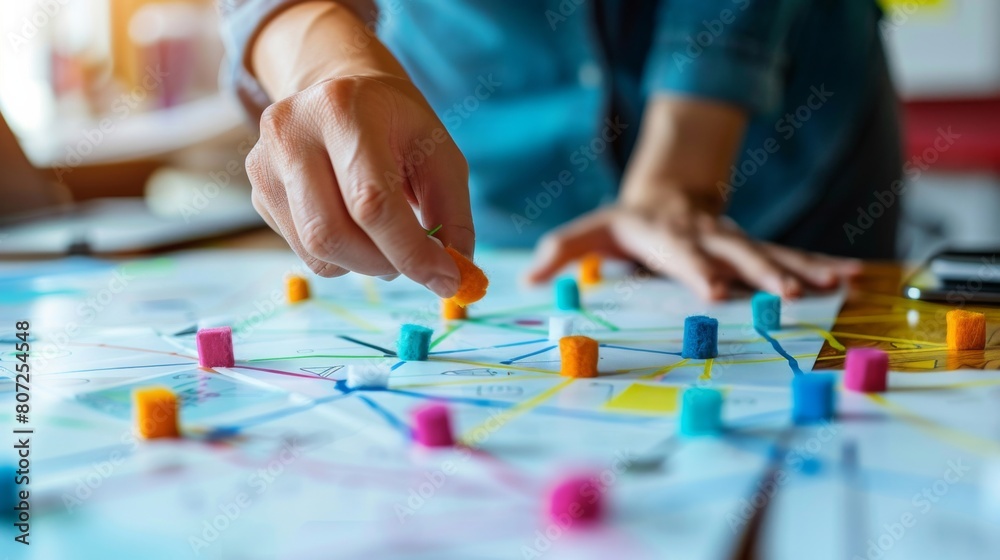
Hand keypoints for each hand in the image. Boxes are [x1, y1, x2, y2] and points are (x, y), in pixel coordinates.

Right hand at [246, 74, 474, 297]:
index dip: (410, 250)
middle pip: (332, 234)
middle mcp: (291, 133)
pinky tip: (355, 226)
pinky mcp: (259, 192)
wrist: (342, 93)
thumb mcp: (439, 154)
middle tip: (415, 263)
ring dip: (364, 264)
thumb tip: (452, 278)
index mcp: (343, 110)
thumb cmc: (398, 127)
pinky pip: (303, 251)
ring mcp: (264, 163)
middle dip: (384, 263)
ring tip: (386, 238)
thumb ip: (452, 214)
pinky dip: (342, 256)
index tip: (446, 277)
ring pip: (316, 251)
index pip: (371, 200)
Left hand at [525, 192, 860, 300]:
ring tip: (840, 284)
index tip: (718, 291)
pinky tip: (854, 277)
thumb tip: (528, 279)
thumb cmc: (628, 220)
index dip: (699, 272)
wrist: (670, 190)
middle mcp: (708, 236)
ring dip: (806, 270)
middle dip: (763, 274)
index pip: (683, 256)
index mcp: (668, 236)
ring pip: (774, 253)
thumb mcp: (591, 230)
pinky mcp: (755, 245)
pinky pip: (793, 255)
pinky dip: (823, 265)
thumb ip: (562, 250)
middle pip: (738, 254)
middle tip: (787, 296)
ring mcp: (736, 240)